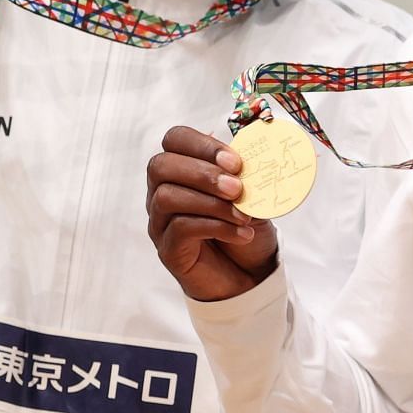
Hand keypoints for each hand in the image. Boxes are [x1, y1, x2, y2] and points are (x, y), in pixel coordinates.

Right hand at [146, 125, 281, 301]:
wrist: (250, 273)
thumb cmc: (246, 226)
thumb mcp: (253, 193)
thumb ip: (245, 171)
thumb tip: (248, 148)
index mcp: (182, 170)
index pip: (175, 139)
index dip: (202, 144)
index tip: (236, 161)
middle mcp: (162, 192)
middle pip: (161, 166)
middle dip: (202, 173)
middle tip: (238, 188)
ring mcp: (160, 222)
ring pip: (167, 197)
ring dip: (210, 202)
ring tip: (242, 215)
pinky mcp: (168, 249)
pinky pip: (180, 228)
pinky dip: (216, 227)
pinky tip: (242, 234)